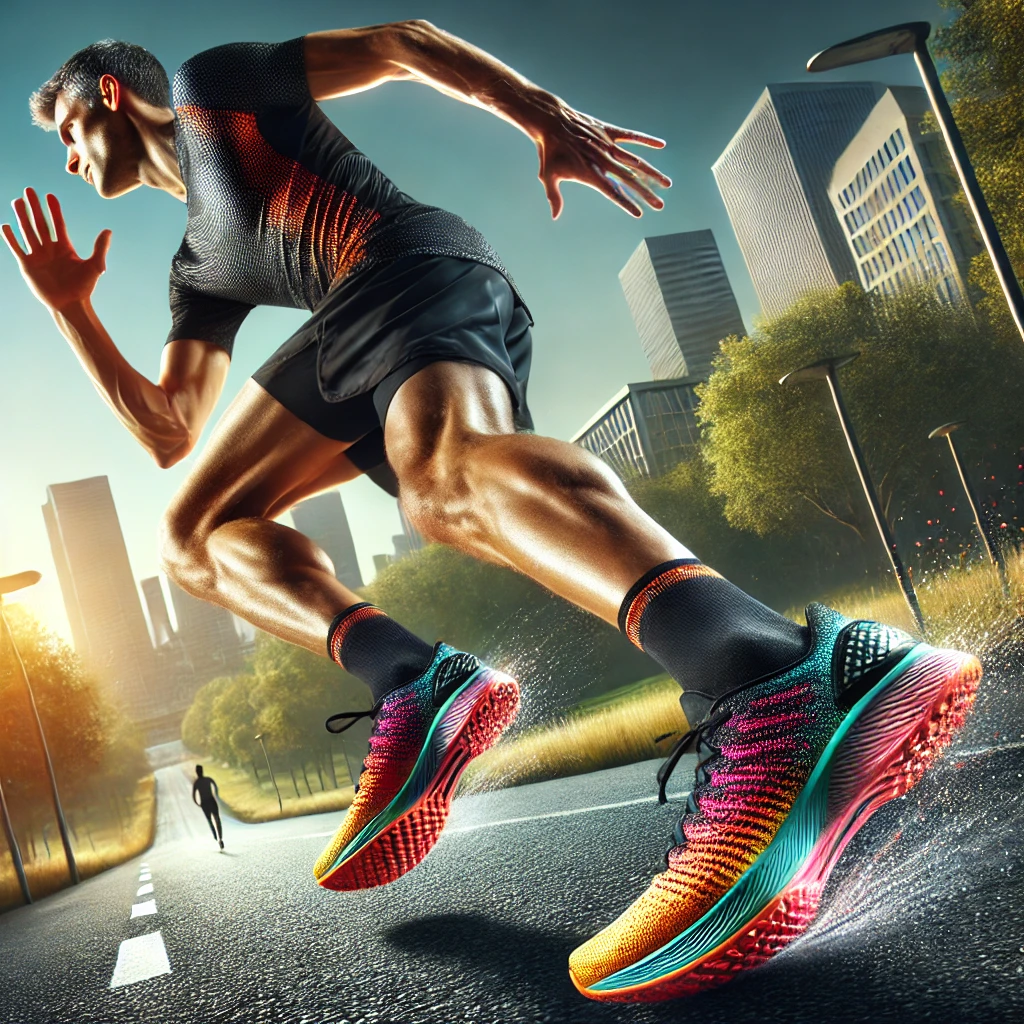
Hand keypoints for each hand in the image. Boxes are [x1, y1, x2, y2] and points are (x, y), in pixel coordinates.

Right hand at [2, 188, 111, 310]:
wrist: (70, 305)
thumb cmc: (83, 288)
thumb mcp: (94, 266)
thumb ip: (100, 249)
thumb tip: (108, 231)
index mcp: (65, 248)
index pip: (58, 224)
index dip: (54, 210)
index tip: (49, 195)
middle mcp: (50, 249)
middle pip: (40, 223)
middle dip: (34, 207)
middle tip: (28, 190)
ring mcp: (38, 256)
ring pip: (28, 232)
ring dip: (22, 216)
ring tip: (16, 201)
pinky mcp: (27, 266)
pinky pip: (17, 248)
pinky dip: (11, 238)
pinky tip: (5, 226)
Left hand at [530, 98, 671, 218]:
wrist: (551, 121)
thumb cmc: (548, 151)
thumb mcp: (548, 176)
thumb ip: (554, 197)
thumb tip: (555, 216)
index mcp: (590, 173)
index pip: (612, 192)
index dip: (626, 203)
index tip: (639, 213)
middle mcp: (603, 160)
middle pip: (629, 180)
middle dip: (646, 194)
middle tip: (660, 206)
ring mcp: (608, 145)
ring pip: (635, 161)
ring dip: (652, 173)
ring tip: (667, 184)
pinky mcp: (609, 132)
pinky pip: (631, 136)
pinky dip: (646, 140)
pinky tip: (661, 145)